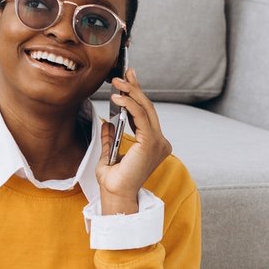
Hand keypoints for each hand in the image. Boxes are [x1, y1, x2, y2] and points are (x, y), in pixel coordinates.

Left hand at [95, 67, 170, 213]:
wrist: (115, 195)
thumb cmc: (113, 181)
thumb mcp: (110, 154)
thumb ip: (111, 138)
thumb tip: (108, 123)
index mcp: (154, 145)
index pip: (146, 115)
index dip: (138, 95)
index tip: (128, 80)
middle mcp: (160, 142)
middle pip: (148, 108)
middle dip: (135, 88)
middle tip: (124, 73)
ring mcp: (158, 142)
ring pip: (146, 109)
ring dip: (130, 92)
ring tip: (116, 81)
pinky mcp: (151, 143)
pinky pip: (141, 116)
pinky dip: (129, 104)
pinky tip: (118, 97)